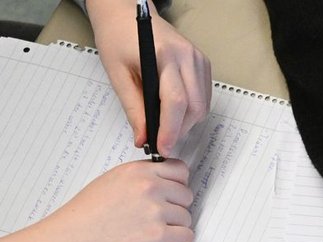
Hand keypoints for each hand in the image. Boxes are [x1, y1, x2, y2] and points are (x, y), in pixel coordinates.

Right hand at [0, 160, 193, 241]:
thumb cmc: (81, 220)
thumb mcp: (109, 184)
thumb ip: (138, 181)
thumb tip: (162, 185)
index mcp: (137, 171)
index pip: (180, 170)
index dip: (176, 186)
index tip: (167, 197)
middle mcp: (148, 187)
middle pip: (186, 196)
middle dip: (175, 210)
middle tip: (155, 222)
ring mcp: (155, 211)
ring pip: (187, 219)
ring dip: (174, 229)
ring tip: (148, 235)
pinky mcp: (158, 236)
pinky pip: (187, 238)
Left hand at [87, 0, 212, 153]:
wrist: (125, 13)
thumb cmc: (118, 38)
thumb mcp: (117, 75)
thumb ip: (133, 109)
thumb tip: (143, 138)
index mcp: (163, 55)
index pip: (175, 101)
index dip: (169, 130)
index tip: (161, 147)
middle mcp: (186, 56)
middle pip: (194, 107)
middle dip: (178, 130)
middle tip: (160, 140)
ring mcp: (197, 58)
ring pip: (202, 105)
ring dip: (186, 123)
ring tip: (165, 126)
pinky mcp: (202, 62)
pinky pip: (204, 96)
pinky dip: (192, 111)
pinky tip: (174, 111)